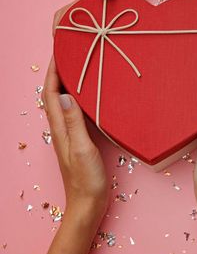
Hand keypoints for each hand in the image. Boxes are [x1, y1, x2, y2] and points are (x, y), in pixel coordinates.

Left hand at [43, 58, 108, 215]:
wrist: (88, 203)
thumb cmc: (85, 180)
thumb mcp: (81, 149)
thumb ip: (74, 123)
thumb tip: (65, 94)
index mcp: (59, 128)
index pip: (50, 92)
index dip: (53, 70)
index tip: (60, 50)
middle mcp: (61, 128)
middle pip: (54, 93)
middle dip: (58, 71)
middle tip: (70, 53)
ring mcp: (69, 134)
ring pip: (64, 101)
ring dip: (67, 82)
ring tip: (79, 67)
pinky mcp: (79, 139)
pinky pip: (75, 111)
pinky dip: (78, 97)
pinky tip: (89, 95)